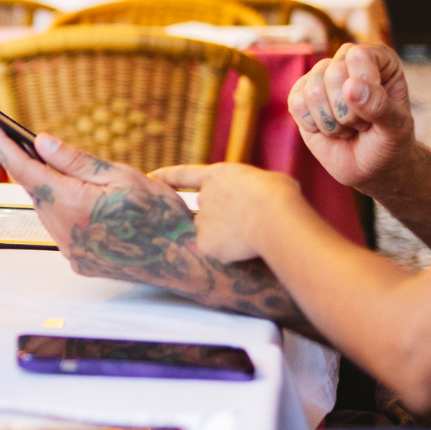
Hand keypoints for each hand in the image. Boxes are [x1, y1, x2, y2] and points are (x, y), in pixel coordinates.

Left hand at [0, 120, 191, 279]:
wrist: (183, 261)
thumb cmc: (160, 216)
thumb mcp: (121, 175)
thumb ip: (76, 161)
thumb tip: (41, 143)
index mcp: (72, 203)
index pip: (23, 169)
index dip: (2, 144)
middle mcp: (64, 230)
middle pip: (35, 190)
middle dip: (28, 165)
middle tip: (20, 140)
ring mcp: (70, 250)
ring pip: (48, 210)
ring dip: (50, 189)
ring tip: (59, 170)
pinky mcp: (78, 261)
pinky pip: (62, 229)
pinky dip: (65, 211)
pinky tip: (82, 201)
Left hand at [152, 162, 308, 263]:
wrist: (273, 215)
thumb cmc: (278, 195)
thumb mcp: (268, 181)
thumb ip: (255, 190)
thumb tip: (262, 201)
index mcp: (218, 176)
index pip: (186, 174)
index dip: (169, 176)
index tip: (152, 176)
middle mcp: (204, 198)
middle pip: (205, 212)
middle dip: (221, 220)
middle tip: (244, 225)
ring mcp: (202, 222)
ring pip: (212, 235)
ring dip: (228, 238)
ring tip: (252, 238)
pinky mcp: (205, 244)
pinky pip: (217, 253)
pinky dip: (230, 255)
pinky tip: (246, 250)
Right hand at [290, 43, 416, 189]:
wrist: (371, 166)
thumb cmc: (388, 141)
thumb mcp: (396, 128)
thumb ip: (379, 106)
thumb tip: (351, 86)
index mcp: (379, 58)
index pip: (359, 56)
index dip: (365, 86)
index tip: (380, 109)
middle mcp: (347, 61)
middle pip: (332, 73)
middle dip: (348, 112)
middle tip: (363, 124)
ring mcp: (321, 77)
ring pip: (313, 91)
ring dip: (333, 122)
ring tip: (348, 128)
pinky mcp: (300, 95)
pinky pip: (297, 104)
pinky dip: (315, 125)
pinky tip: (330, 130)